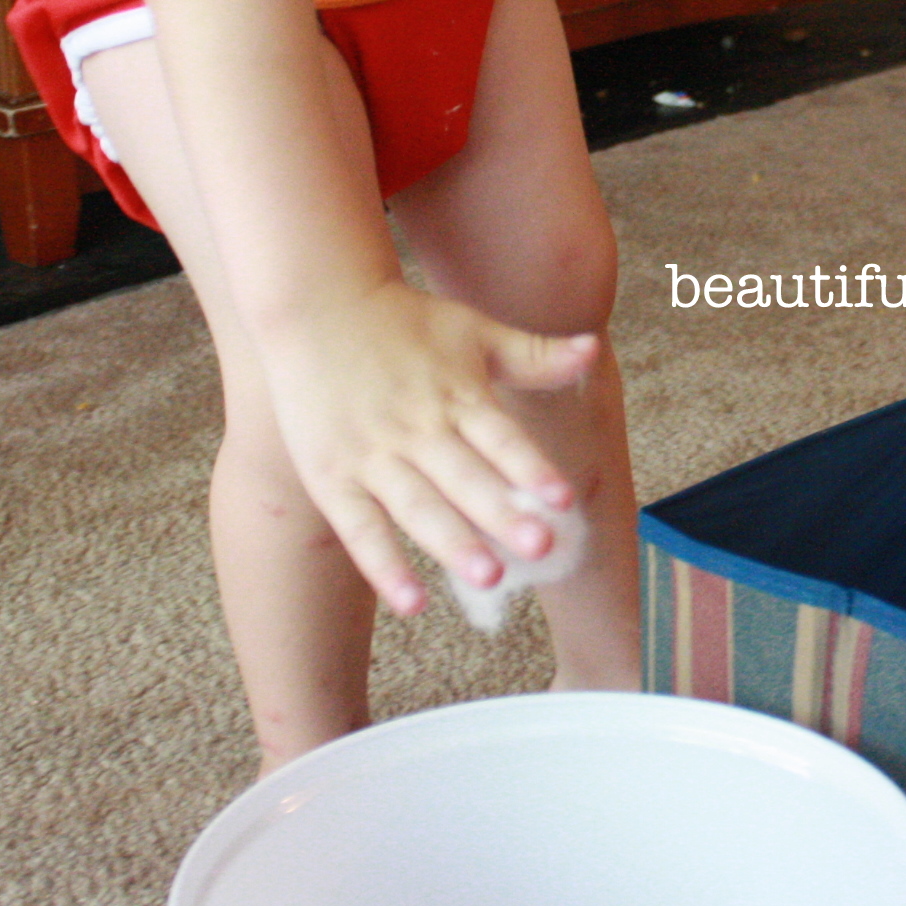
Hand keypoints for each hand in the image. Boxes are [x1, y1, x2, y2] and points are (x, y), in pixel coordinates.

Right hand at [259, 280, 598, 616]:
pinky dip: (384, 566)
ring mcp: (372, 454)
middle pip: (465, 478)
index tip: (562, 499)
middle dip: (502, 513)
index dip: (530, 467)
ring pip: (418, 507)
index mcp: (456, 395)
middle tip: (541, 546)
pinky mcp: (332, 476)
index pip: (500, 437)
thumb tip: (592, 348)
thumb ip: (532, 354)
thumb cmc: (402, 323)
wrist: (314, 302)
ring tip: (490, 576)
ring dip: (453, 543)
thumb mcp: (472, 330)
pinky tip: (412, 603)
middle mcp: (417, 428)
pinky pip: (360, 528)